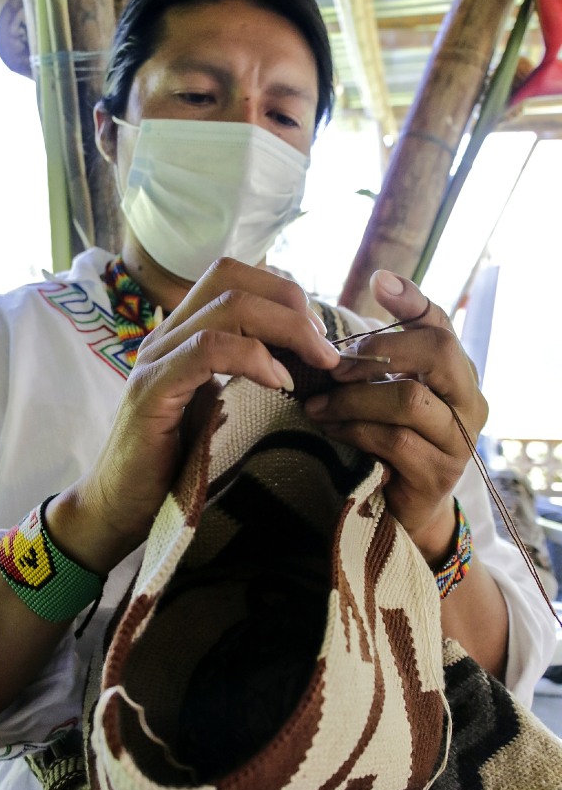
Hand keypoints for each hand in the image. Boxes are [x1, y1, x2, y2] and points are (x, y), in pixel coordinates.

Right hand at [51, 259, 338, 571]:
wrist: (120, 507)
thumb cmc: (175, 463)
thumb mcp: (218, 407)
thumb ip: (246, 375)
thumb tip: (304, 361)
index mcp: (183, 333)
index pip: (232, 276)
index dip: (282, 294)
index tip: (318, 336)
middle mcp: (167, 335)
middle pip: (232, 278)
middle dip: (291, 305)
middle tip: (325, 350)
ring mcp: (155, 358)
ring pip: (226, 305)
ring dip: (286, 329)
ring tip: (315, 364)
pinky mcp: (151, 390)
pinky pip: (206, 349)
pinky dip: (252, 358)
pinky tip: (279, 383)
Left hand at [304, 270, 488, 563]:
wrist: (405, 507)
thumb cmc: (392, 438)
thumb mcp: (385, 393)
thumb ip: (377, 357)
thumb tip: (359, 297)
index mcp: (458, 373)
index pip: (442, 323)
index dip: (412, 300)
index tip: (378, 282)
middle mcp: (470, 401)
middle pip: (439, 353)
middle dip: (381, 351)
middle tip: (336, 366)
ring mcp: (459, 440)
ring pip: (409, 400)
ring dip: (353, 399)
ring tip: (318, 404)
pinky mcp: (438, 474)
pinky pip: (393, 441)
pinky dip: (353, 430)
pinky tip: (329, 428)